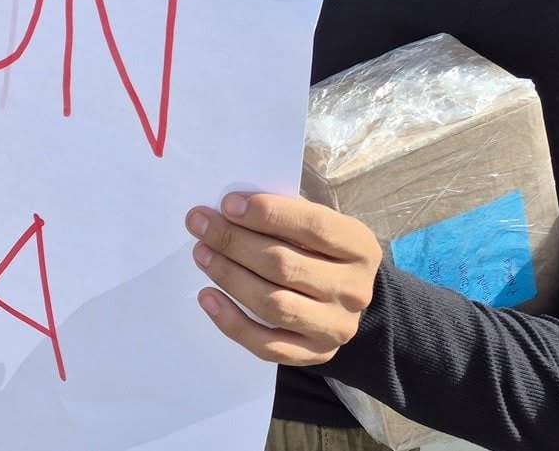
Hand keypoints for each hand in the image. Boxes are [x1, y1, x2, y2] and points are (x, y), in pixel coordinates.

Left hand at [188, 192, 382, 365]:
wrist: (342, 298)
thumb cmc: (317, 250)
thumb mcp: (314, 223)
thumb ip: (283, 213)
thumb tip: (232, 206)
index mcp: (359, 248)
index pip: (314, 227)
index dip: (268, 214)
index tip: (227, 204)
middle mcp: (353, 290)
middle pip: (285, 266)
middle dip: (234, 242)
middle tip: (200, 225)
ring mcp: (336, 327)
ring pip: (274, 304)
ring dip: (229, 277)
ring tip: (201, 253)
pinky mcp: (314, 354)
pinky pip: (267, 345)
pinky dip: (232, 322)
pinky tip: (207, 296)